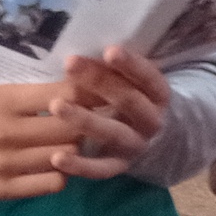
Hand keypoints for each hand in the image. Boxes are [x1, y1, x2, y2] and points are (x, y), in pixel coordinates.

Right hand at [0, 80, 87, 199]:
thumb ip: (29, 92)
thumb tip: (80, 85)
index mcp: (2, 101)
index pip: (64, 96)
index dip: (91, 94)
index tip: (104, 94)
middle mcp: (4, 133)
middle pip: (70, 127)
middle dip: (88, 123)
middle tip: (97, 120)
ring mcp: (3, 164)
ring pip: (65, 156)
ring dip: (76, 148)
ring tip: (77, 141)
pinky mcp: (1, 190)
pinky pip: (52, 183)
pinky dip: (61, 173)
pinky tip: (57, 164)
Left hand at [52, 46, 172, 176]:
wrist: (157, 141)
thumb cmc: (133, 101)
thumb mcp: (135, 84)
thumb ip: (116, 71)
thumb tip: (81, 45)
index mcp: (159, 96)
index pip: (149, 78)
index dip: (131, 65)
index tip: (110, 50)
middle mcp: (152, 121)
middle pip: (129, 101)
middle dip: (100, 82)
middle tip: (70, 65)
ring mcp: (136, 145)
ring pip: (113, 133)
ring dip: (85, 119)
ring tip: (55, 105)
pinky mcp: (119, 166)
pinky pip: (101, 169)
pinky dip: (80, 165)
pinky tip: (57, 158)